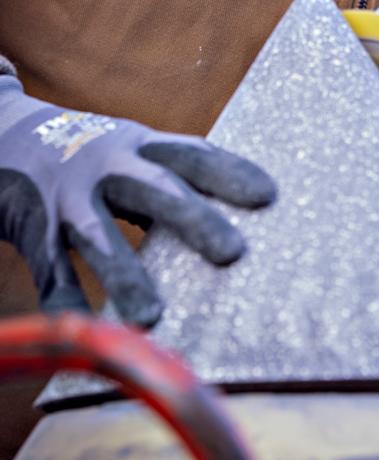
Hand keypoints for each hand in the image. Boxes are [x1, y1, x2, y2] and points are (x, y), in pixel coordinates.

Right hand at [0, 77, 275, 325]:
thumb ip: (170, 183)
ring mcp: (68, 194)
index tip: (269, 195)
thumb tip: (234, 225)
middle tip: (234, 253)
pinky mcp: (33, 223)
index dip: (230, 172)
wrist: (1, 132)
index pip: (193, 153)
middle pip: (156, 188)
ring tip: (152, 317)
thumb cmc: (86, 155)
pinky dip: (64, 298)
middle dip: (194, 219)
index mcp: (139, 144)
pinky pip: (49, 265)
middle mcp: (107, 163)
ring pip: (98, 234)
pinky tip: (83, 327)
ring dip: (125, 274)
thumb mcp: (128, 152)